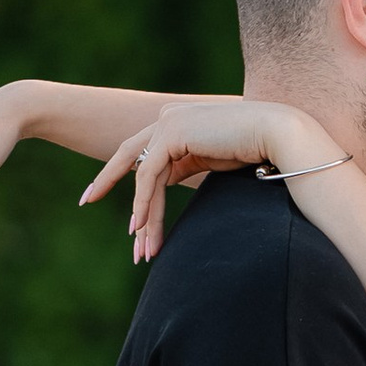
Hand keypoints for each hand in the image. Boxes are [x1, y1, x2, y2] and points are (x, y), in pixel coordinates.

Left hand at [83, 100, 343, 260]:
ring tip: (140, 248)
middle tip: (85, 201)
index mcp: (180, 124)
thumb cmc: (260, 151)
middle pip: (131, 157)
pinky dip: (144, 202)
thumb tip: (169, 184)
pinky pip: (149, 175)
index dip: (134, 182)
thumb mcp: (215, 163)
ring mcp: (169, 123)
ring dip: (141, 214)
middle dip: (106, 181)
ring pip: (142, 174)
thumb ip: (189, 168)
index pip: (148, 156)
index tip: (124, 205)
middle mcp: (170, 118)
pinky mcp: (172, 134)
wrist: (280, 135)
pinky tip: (139, 226)